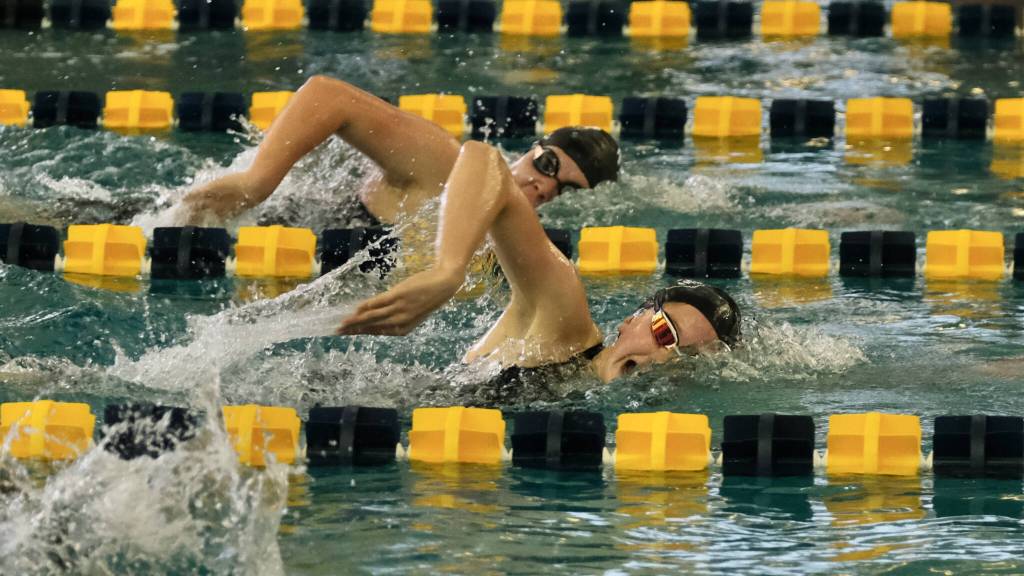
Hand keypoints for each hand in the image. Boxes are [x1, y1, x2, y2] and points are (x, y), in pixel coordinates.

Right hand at [336, 267, 463, 335]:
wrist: (444, 284)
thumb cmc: (428, 297)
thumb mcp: (413, 312)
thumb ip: (397, 316)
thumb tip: (376, 316)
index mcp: (404, 329)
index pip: (377, 332)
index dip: (361, 333)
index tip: (348, 334)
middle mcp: (400, 322)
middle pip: (372, 327)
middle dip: (353, 330)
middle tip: (338, 332)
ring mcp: (399, 309)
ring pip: (372, 317)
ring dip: (355, 320)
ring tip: (342, 324)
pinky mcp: (398, 296)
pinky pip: (377, 303)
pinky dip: (365, 306)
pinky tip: (356, 309)